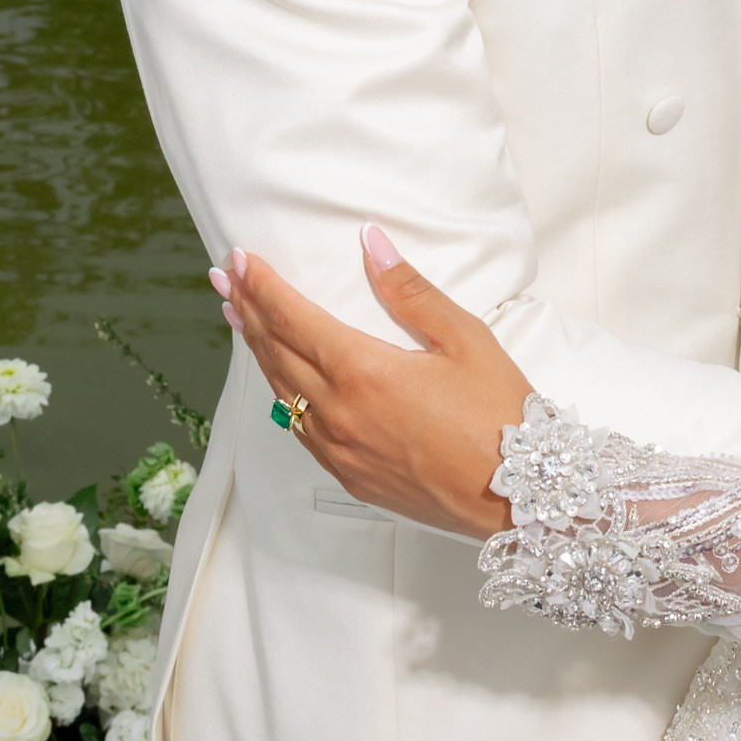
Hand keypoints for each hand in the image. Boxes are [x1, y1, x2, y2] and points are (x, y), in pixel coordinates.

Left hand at [216, 229, 527, 539]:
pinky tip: (282, 380)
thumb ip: (410, 290)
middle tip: (224, 278)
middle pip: (277, 352)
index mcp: (364, 372)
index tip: (240, 259)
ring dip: (259, 350)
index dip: (263, 286)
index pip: (293, 319)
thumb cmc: (499, 413)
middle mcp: (339, 414)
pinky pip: (301, 427)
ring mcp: (339, 450)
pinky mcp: (349, 476)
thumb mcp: (464, 338)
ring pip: (283, 391)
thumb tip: (371, 243)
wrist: (516, 496)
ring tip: (239, 318)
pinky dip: (282, 392)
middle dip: (248, 310)